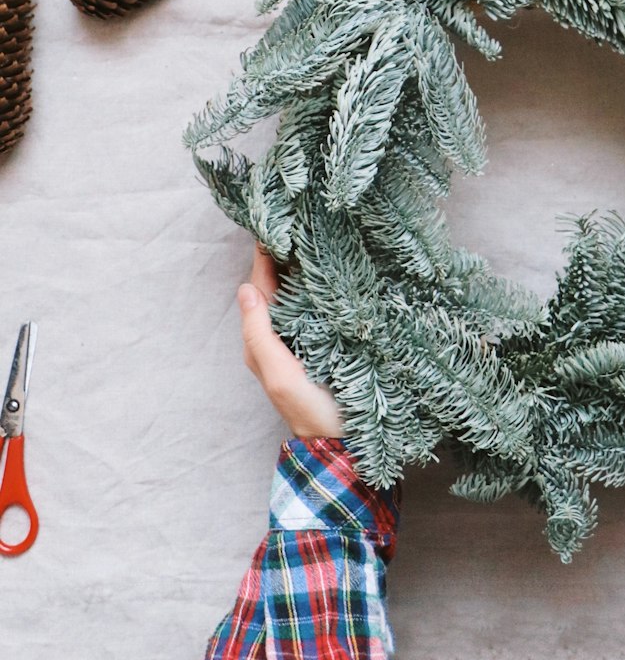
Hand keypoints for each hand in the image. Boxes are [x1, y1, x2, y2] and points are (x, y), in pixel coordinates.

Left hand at [237, 242, 345, 439]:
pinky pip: (314, 304)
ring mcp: (301, 337)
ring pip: (295, 293)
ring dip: (299, 265)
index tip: (273, 224)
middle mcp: (278, 335)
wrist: (344, 441)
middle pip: (275, 286)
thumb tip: (244, 289)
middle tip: (294, 218)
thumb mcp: (280, 374)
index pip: (259, 288)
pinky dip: (317, 283)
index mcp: (262, 341)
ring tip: (311, 234)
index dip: (264, 257)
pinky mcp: (324, 340)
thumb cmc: (310, 409)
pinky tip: (330, 268)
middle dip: (281, 254)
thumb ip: (260, 334)